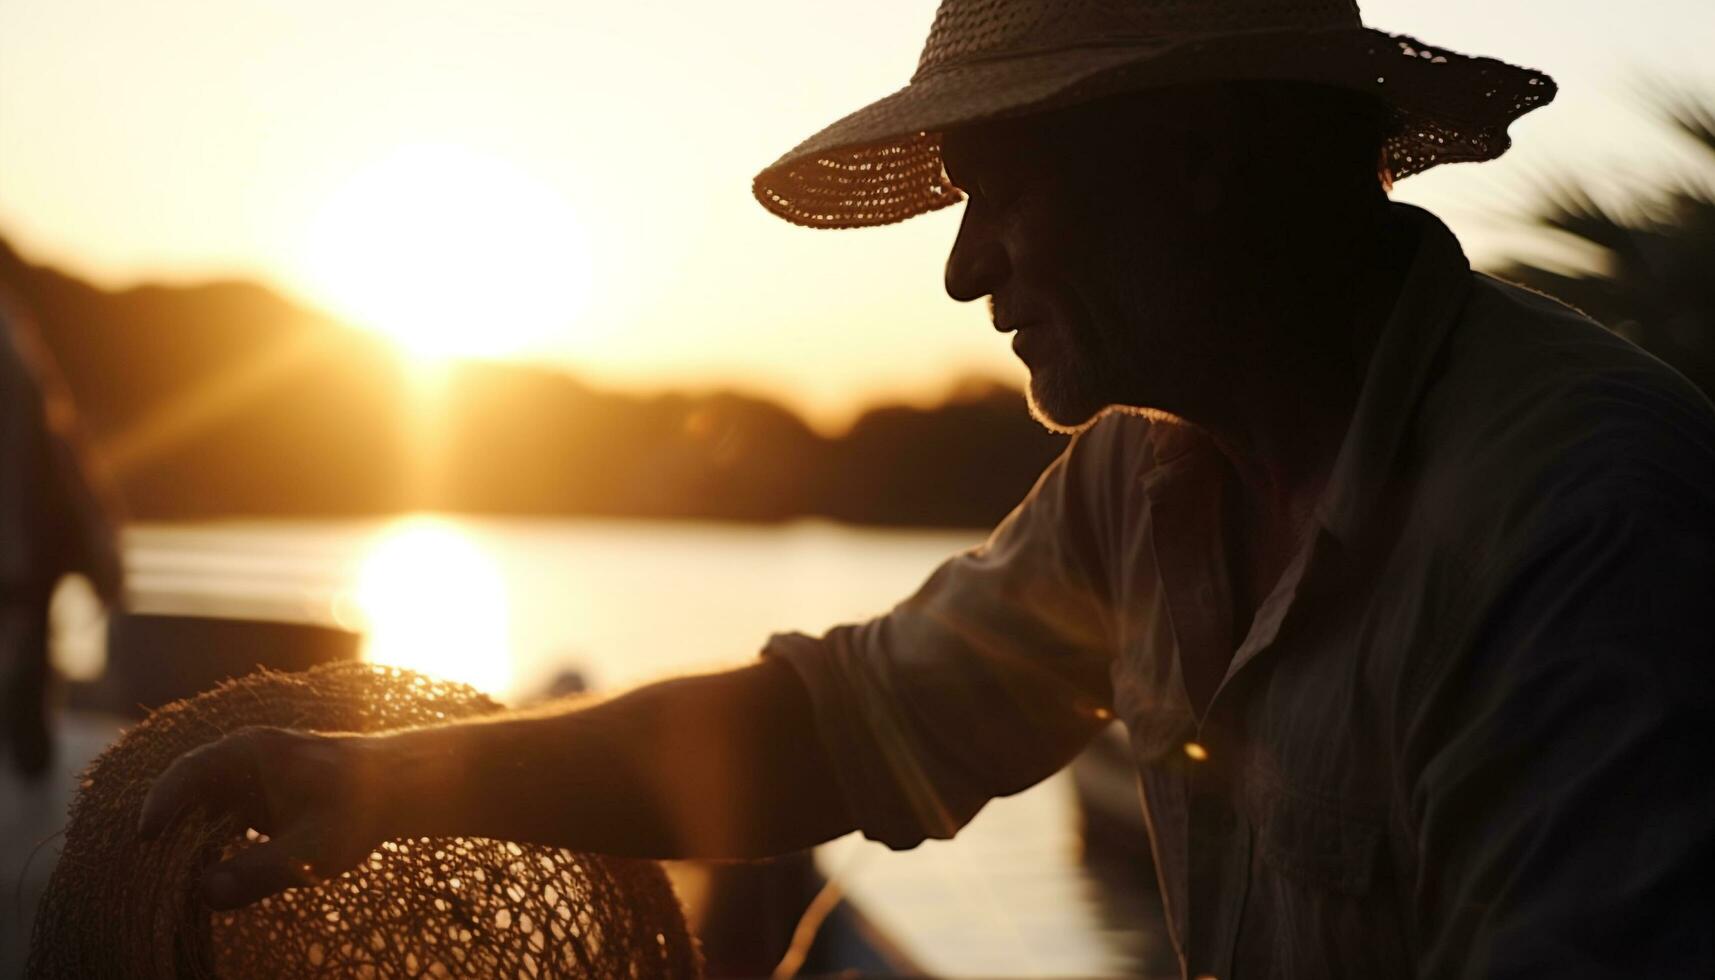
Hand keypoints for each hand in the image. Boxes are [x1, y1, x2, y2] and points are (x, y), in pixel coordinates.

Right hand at [137, 726, 389, 908]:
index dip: (161, 804)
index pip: (189, 771)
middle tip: (148, 871)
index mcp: (251, 751)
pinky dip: (210, 844)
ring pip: (203, 807)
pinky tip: (210, 875)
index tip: (144, 838)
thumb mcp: (313, 847)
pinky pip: (221, 819)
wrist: (399, 787)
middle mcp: (245, 758)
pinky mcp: (260, 798)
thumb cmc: (360, 807)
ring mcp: (251, 778)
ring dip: (188, 840)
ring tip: (174, 880)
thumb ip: (260, 870)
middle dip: (167, 829)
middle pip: (188, 791)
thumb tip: (205, 894)